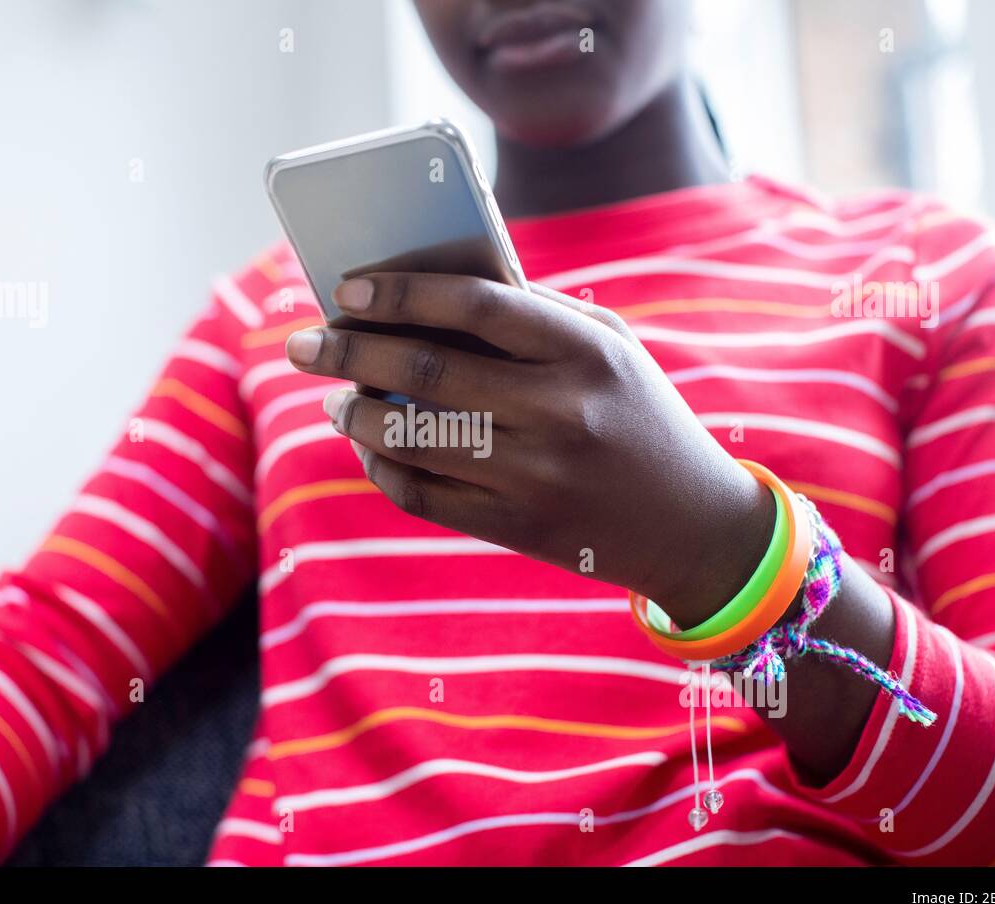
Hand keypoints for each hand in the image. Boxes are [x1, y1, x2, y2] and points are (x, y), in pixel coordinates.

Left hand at [284, 272, 774, 627]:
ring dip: (356, 412)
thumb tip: (422, 298)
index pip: (475, 303)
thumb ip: (532, 317)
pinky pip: (422, 493)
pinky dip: (381, 466)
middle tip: (303, 341)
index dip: (401, 291)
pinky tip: (368, 446)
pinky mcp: (517, 524)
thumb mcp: (609, 349)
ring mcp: (536, 473)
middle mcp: (559, 410)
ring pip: (412, 435)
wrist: (691, 525)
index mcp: (585, 350)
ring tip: (335, 396)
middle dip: (348, 349)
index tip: (347, 287)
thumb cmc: (637, 415)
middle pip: (426, 368)